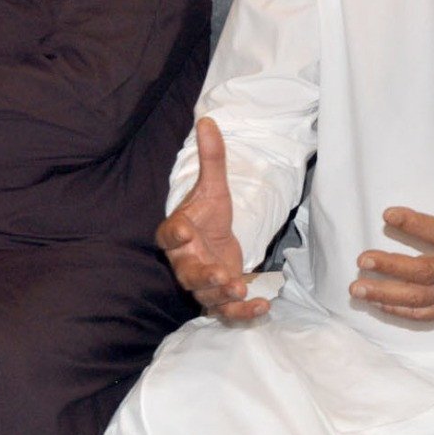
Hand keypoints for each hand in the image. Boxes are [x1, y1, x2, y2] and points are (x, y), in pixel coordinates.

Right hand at [157, 117, 267, 321]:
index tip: (185, 230)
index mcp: (178, 234)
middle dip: (203, 277)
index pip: (170, 234)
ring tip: (241, 290)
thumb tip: (208, 120)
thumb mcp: (215, 188)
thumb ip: (212, 158)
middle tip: (221, 276)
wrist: (213, 243)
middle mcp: (185, 262)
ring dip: (223, 297)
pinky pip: (226, 312)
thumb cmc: (208, 217)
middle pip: (187, 273)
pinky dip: (243, 314)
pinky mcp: (219, 298)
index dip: (175, 233)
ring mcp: (201, 283)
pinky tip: (263, 308)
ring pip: (206, 297)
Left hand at [351, 124, 433, 320]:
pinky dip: (402, 311)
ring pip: (420, 297)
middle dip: (391, 267)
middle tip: (363, 258)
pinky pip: (427, 313)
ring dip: (387, 294)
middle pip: (424, 272)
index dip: (413, 224)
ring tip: (358, 287)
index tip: (388, 214)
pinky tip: (379, 305)